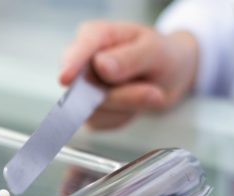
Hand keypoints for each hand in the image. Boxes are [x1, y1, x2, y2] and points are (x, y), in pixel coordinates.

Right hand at [59, 20, 198, 129]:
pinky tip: (132, 103)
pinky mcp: (86, 110)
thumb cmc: (160, 55)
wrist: (167, 76)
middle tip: (154, 94)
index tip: (66, 79)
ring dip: (125, 107)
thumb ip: (129, 58)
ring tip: (145, 91)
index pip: (78, 50)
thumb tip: (100, 66)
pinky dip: (122, 118)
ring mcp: (80, 87)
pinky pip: (100, 122)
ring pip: (93, 109)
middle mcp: (81, 60)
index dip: (72, 64)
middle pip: (85, 87)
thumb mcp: (155, 52)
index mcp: (95, 35)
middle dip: (120, 96)